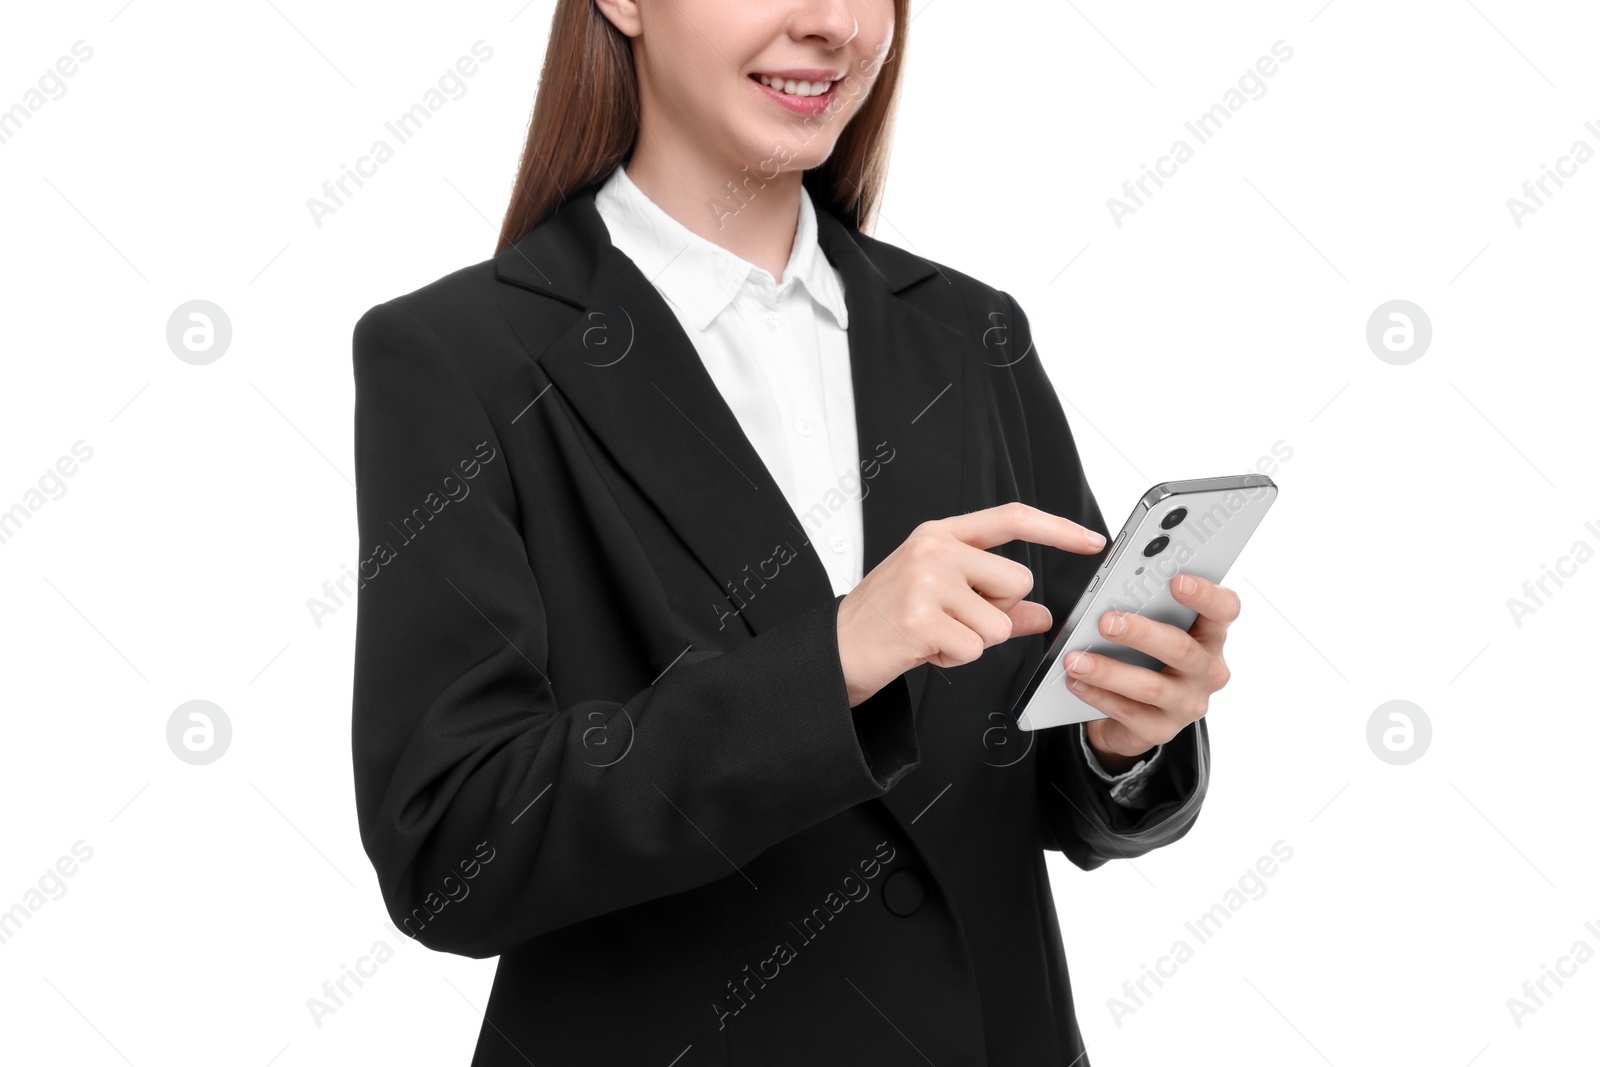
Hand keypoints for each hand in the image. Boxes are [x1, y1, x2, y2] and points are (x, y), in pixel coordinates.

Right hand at [837, 502, 1105, 707]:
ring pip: (999, 621)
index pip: (1011, 519)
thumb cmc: (886, 621)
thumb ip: (998, 605)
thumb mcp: (942, 599)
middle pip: (1016, 581)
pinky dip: (954, 659)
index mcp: (940, 535)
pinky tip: (924, 649)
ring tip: (935, 636)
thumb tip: (1043, 613)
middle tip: (954, 619)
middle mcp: (934, 550)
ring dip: (974, 640)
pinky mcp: (920, 619)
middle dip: (997, 611)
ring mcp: (925, 582)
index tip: (1091, 540)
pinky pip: (975, 647)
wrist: (835, 651)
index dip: (1057, 529)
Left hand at [1068, 573, 1239, 771]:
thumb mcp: (1153, 628)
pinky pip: (1127, 712)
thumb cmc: (1146, 656)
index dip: (1205, 594)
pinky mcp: (1162, 729)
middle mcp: (1208, 670)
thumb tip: (1111, 593)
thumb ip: (1145, 608)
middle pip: (1182, 648)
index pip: (1224, 609)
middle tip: (1106, 621)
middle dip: (1141, 633)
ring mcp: (1187, 703)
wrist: (1137, 713)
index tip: (1177, 581)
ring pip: (1151, 685)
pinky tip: (1075, 682)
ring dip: (1109, 670)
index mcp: (1210, 635)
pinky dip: (1097, 694)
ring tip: (1076, 659)